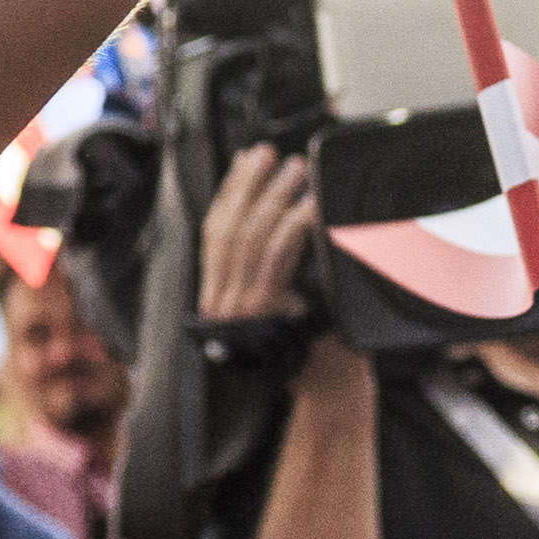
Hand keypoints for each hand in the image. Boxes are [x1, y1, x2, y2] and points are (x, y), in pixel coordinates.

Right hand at [196, 143, 319, 323]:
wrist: (325, 384)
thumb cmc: (308, 340)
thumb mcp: (276, 296)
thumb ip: (264, 261)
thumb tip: (266, 201)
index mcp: (218, 294)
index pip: (213, 232)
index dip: (228, 192)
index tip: (245, 161)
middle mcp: (222, 301)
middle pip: (228, 228)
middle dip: (249, 185)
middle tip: (271, 154)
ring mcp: (243, 306)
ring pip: (251, 236)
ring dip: (274, 196)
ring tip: (295, 170)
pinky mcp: (268, 309)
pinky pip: (278, 255)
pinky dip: (294, 224)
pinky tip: (309, 204)